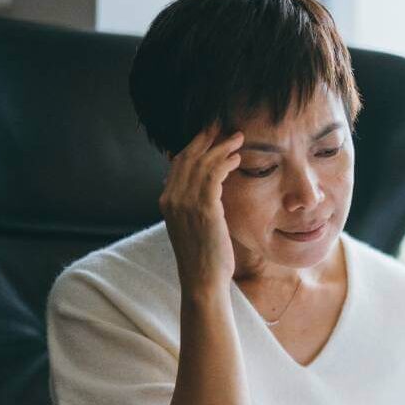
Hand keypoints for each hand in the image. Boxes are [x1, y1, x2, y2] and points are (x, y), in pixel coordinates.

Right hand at [160, 120, 243, 294]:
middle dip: (205, 138)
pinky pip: (214, 176)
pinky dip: (225, 162)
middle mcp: (172, 198)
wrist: (202, 280)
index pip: (178, 163)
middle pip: (187, 157)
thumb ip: (194, 205)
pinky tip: (237, 158)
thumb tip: (205, 189)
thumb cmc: (203, 257)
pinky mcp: (204, 209)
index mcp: (167, 201)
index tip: (209, 133)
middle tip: (222, 124)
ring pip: (202, 163)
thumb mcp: (193, 226)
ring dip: (220, 147)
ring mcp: (185, 203)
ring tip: (237, 137)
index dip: (194, 145)